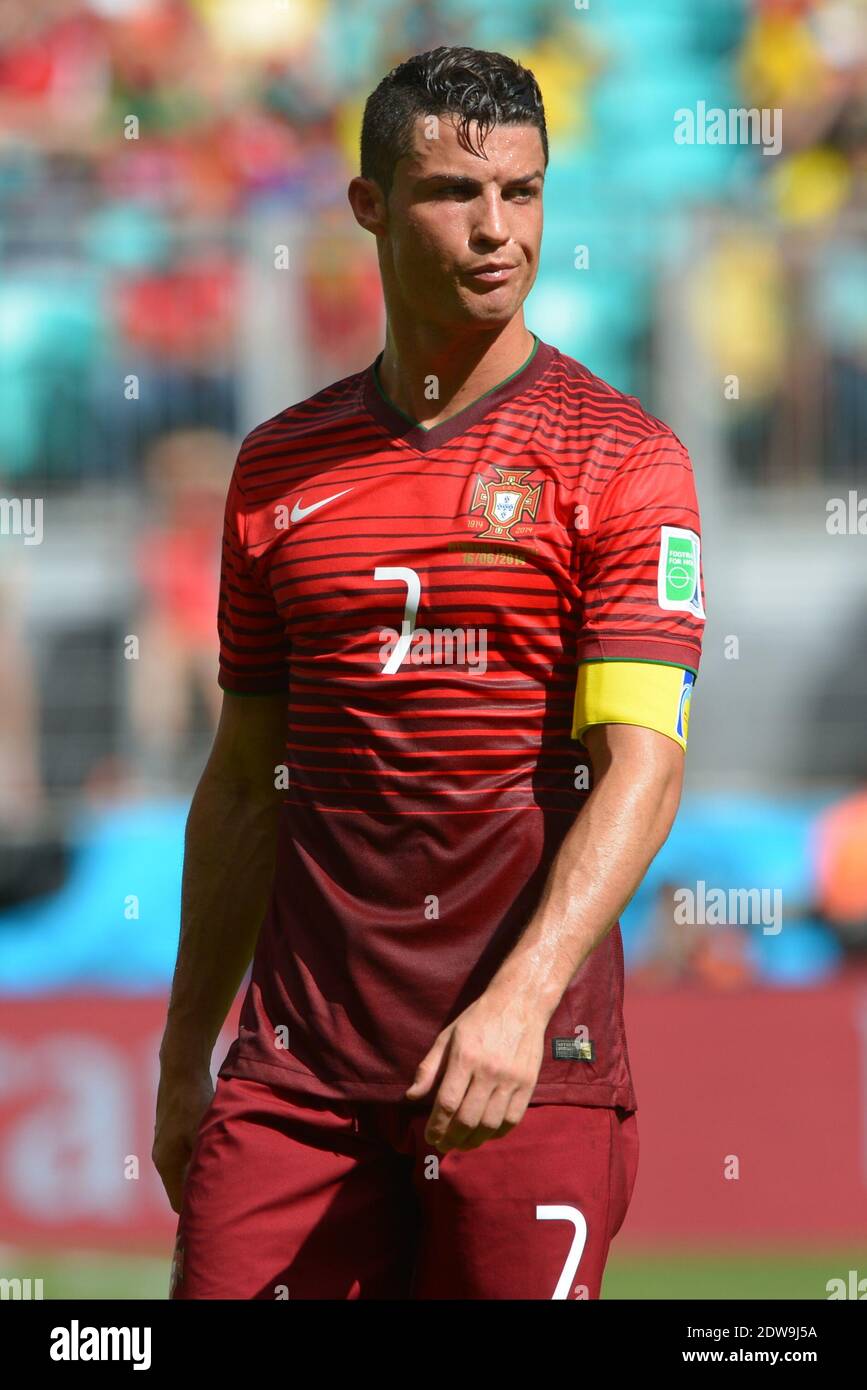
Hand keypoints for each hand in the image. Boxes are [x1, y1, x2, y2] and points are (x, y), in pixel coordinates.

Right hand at [152, 1064, 213, 1213]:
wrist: (181, 1067)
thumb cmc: (193, 1100)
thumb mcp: (202, 1132)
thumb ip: (205, 1160)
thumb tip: (215, 1189)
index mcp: (167, 1163)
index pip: (178, 1203)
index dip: (195, 1214)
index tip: (217, 1219)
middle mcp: (163, 1157)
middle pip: (182, 1189)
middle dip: (200, 1197)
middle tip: (228, 1203)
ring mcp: (166, 1144)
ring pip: (186, 1172)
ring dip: (202, 1177)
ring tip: (228, 1180)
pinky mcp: (173, 1132)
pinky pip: (187, 1156)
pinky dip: (200, 1160)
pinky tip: (220, 1154)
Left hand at [404, 988, 546, 1153]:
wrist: (520, 1003)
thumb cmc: (478, 1019)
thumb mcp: (448, 1036)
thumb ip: (429, 1067)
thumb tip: (411, 1096)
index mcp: (465, 1057)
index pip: (447, 1103)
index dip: (436, 1126)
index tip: (430, 1136)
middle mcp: (489, 1070)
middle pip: (467, 1119)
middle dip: (452, 1139)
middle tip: (443, 1145)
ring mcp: (511, 1079)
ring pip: (490, 1124)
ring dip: (473, 1141)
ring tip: (462, 1144)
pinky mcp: (528, 1083)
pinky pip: (512, 1119)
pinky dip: (497, 1133)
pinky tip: (486, 1134)